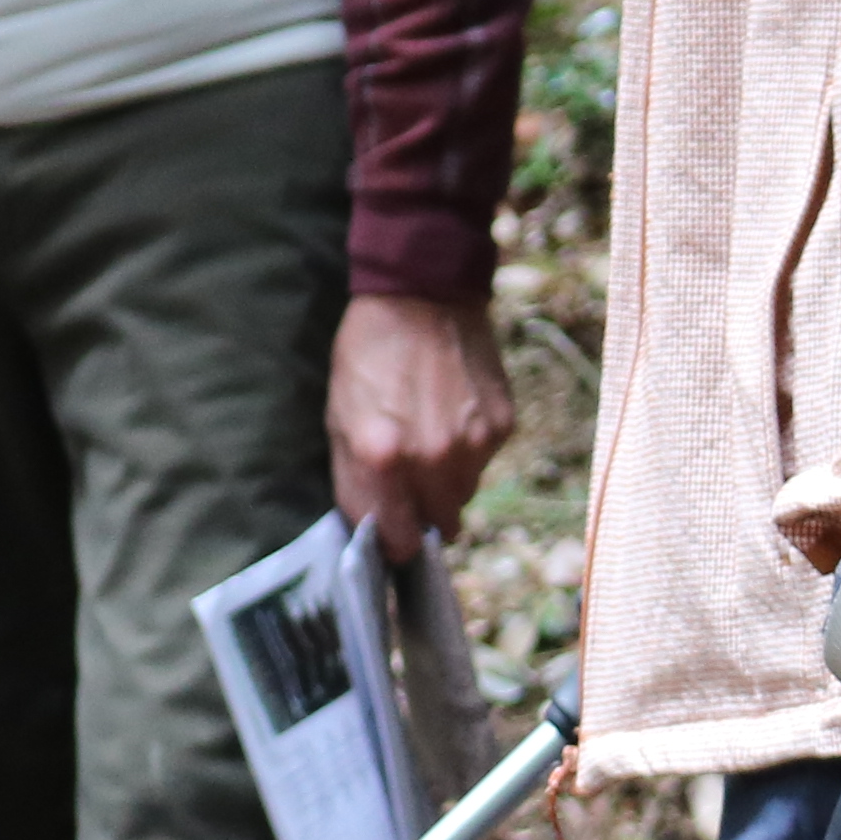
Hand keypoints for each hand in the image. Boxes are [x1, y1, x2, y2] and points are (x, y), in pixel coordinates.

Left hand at [329, 290, 515, 555]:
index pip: (398, 541)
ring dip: (446, 483)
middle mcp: (432, 459)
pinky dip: (469, 452)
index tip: (392, 536)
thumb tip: (374, 526)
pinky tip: (451, 416)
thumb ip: (356, 479)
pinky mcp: (502, 426)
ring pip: (463, 495)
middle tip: (409, 487)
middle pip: (438, 526)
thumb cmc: (368, 356)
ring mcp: (473, 444)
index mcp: (382, 459)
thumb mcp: (338, 418)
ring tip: (428, 439)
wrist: (421, 296)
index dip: (393, 543)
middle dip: (422, 515)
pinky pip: (484, 462)